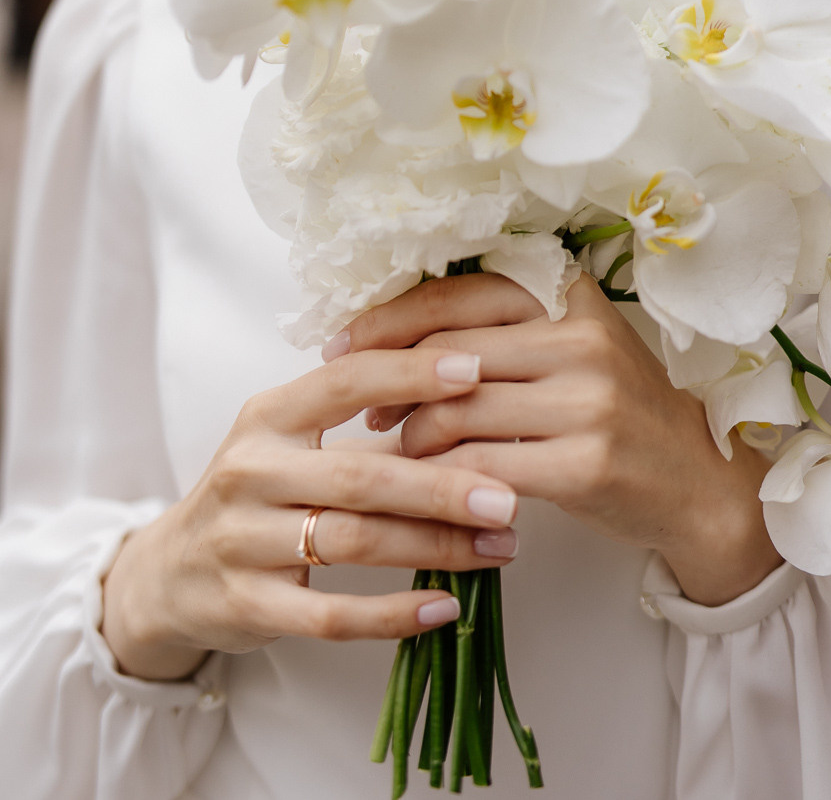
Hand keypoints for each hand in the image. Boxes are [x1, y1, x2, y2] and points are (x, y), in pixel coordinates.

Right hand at [101, 347, 520, 681]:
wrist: (168, 573)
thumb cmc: (257, 492)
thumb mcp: (290, 442)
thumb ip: (363, 423)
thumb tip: (469, 400)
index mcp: (268, 416)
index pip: (344, 381)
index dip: (409, 374)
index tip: (475, 370)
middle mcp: (252, 471)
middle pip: (361, 475)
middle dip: (442, 485)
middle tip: (508, 496)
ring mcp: (243, 540)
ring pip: (354, 542)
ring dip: (435, 547)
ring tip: (499, 547)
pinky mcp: (247, 604)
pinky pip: (331, 615)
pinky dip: (393, 614)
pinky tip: (445, 607)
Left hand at [345, 273, 782, 606]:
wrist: (697, 483)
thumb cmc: (618, 412)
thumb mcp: (572, 349)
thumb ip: (500, 333)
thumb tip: (392, 338)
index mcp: (569, 293)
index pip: (458, 293)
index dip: (391, 319)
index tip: (342, 345)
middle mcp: (581, 336)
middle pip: (447, 352)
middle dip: (390, 382)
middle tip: (364, 411)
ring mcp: (588, 400)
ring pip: (457, 410)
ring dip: (411, 437)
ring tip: (402, 452)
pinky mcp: (586, 463)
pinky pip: (482, 466)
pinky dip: (444, 480)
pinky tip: (434, 487)